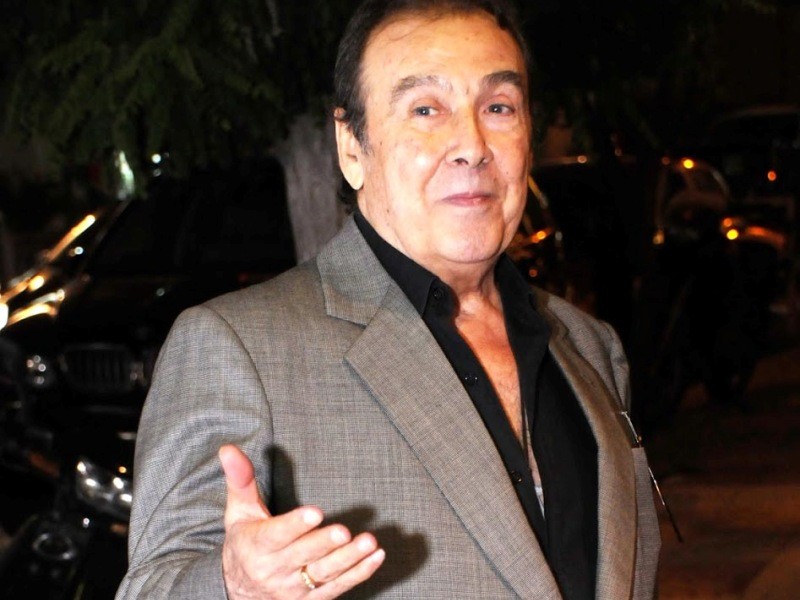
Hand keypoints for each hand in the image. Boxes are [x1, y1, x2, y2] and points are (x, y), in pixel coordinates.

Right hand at [219, 444, 384, 598]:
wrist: (238, 591)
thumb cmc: (244, 542)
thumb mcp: (238, 511)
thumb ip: (240, 480)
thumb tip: (228, 449)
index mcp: (257, 545)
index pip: (276, 535)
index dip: (295, 525)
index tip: (315, 512)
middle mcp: (275, 570)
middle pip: (302, 556)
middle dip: (324, 544)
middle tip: (344, 531)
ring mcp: (294, 589)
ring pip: (323, 575)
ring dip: (348, 560)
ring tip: (369, 542)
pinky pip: (337, 588)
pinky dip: (359, 574)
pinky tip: (376, 557)